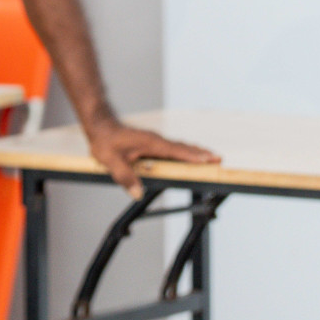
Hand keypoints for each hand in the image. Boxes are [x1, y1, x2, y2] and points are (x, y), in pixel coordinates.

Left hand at [85, 120, 220, 197]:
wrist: (100, 126)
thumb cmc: (105, 141)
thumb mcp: (110, 160)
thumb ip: (124, 176)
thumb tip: (137, 193)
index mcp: (149, 143)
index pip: (175, 150)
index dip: (191, 155)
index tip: (208, 159)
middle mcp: (155, 140)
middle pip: (183, 147)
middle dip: (201, 153)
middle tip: (219, 159)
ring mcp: (155, 141)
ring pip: (180, 146)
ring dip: (196, 151)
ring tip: (211, 158)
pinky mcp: (153, 143)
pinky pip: (174, 148)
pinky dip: (186, 151)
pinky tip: (191, 156)